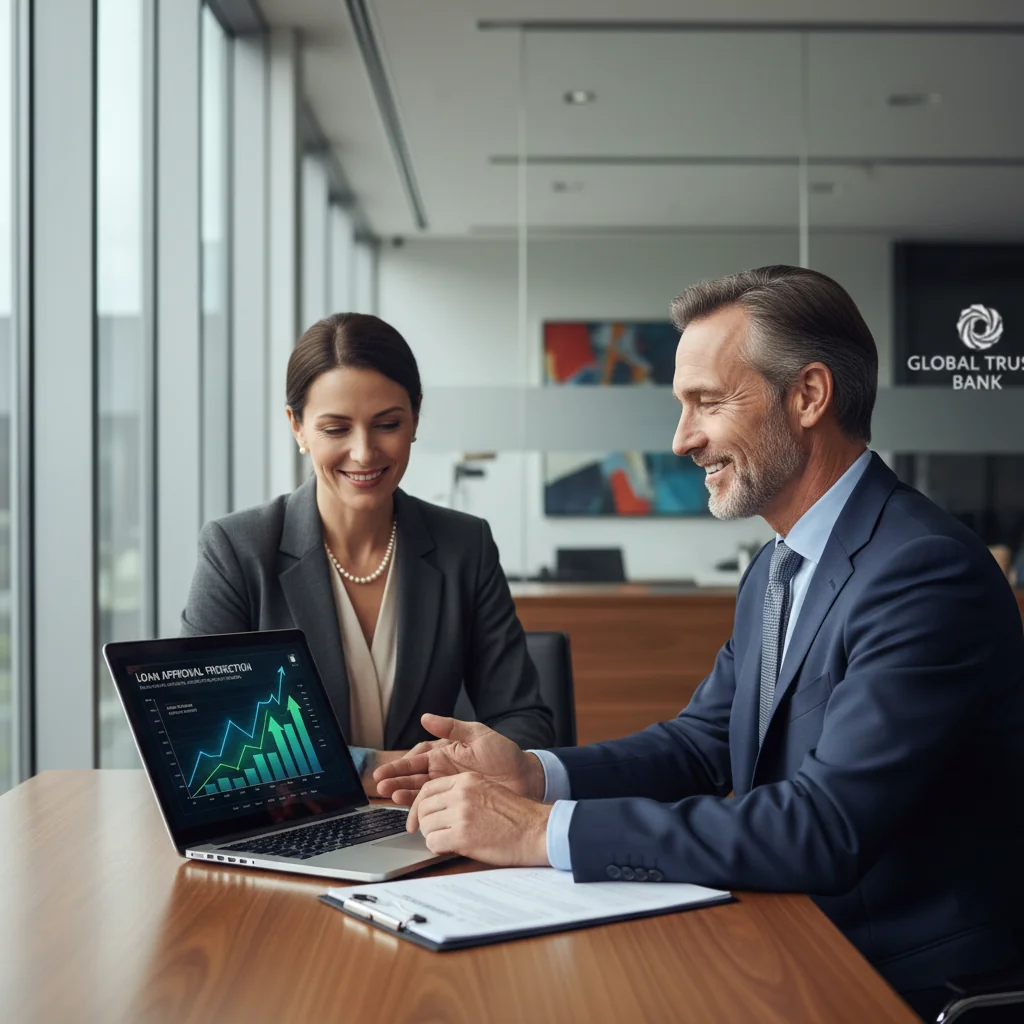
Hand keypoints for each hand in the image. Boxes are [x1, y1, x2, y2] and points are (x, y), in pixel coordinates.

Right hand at [373, 714, 545, 804]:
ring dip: (404, 794)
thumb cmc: (504, 753)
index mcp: (445, 752)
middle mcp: (443, 770)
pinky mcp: (457, 801)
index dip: (400, 765)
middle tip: (380, 786)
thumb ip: (452, 728)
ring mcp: (449, 786)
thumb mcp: (479, 735)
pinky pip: (435, 805)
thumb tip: (426, 718)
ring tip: (390, 796)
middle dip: (396, 780)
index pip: (416, 757)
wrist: (525, 778)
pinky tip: (411, 811)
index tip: (385, 771)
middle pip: (413, 776)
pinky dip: (422, 808)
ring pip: (420, 791)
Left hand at [411, 772, 551, 865]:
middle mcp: (461, 794)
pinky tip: (451, 848)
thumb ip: (463, 793)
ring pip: (426, 826)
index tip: (416, 817)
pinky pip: (433, 842)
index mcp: (467, 780)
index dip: (417, 805)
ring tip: (447, 840)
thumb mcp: (488, 791)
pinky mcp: (462, 835)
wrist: (536, 830)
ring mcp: (461, 814)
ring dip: (432, 836)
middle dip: (424, 823)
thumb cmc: (516, 816)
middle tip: (433, 832)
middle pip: (423, 807)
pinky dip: (437, 848)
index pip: (428, 788)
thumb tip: (439, 806)